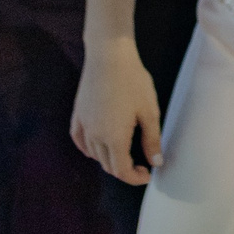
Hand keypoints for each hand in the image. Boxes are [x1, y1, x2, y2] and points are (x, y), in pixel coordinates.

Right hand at [71, 42, 160, 183]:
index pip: (122, 171)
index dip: (135, 178)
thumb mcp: (149, 111)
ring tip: (124, 152)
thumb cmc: (133, 81)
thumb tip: (156, 162)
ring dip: (109, 159)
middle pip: (108, 165)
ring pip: (94, 154)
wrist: (109, 55)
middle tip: (140, 163)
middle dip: (125, 170)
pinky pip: (79, 140)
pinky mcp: (78, 114)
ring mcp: (84, 125)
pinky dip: (89, 148)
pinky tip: (97, 145)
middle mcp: (95, 136)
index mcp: (114, 138)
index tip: (147, 173)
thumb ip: (152, 140)